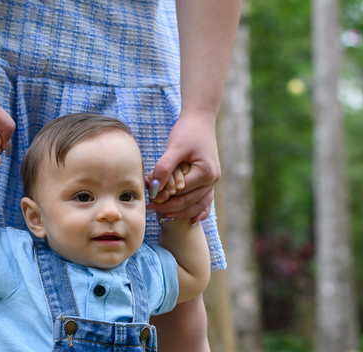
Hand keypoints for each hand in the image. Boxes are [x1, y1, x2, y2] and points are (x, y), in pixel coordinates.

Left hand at [145, 110, 219, 224]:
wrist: (200, 119)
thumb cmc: (187, 131)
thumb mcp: (174, 148)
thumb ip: (164, 168)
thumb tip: (154, 188)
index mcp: (205, 173)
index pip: (182, 193)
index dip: (165, 198)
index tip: (149, 201)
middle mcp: (212, 180)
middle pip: (189, 201)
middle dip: (170, 207)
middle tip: (151, 208)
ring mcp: (213, 181)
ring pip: (197, 204)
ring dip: (181, 212)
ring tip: (163, 216)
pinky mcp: (209, 180)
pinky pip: (205, 200)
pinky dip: (198, 211)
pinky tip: (190, 221)